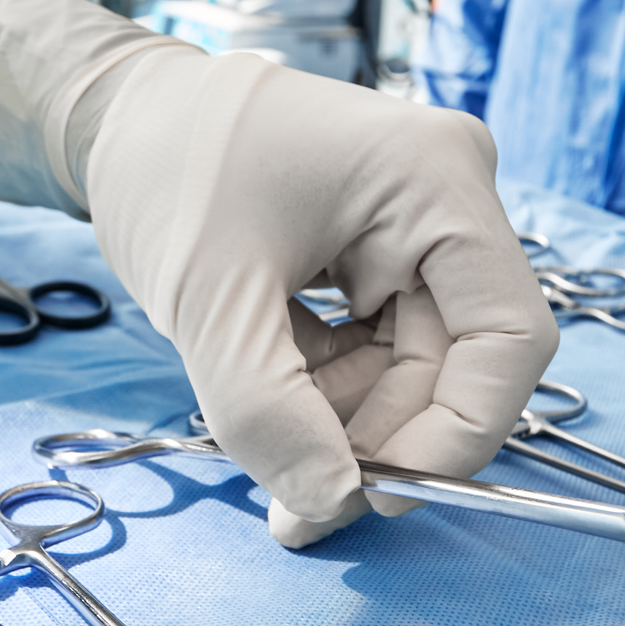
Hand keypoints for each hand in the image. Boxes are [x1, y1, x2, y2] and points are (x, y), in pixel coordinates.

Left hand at [0, 0, 557, 547]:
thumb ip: (267, 412)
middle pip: (454, 364)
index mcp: (437, 180)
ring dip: (340, 418)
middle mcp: (450, 198)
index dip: (456, 435)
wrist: (117, 117)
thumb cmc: (164, 170)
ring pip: (411, 368)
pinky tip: (258, 381)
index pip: (507, 340)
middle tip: (293, 508)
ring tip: (253, 433)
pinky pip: (377, 348)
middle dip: (375, 439)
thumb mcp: (207, 301)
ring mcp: (419, 226)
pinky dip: (322, 387)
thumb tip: (329, 505)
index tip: (374, 496)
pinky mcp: (382, 251)